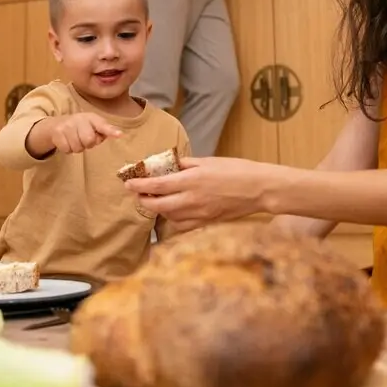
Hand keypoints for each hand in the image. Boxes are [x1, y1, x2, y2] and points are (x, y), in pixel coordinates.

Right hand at [35, 113, 122, 154]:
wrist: (56, 124)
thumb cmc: (80, 127)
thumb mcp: (92, 125)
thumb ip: (104, 130)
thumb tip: (116, 134)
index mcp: (91, 118)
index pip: (102, 125)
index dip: (110, 131)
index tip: (119, 135)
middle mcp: (79, 119)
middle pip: (89, 141)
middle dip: (87, 144)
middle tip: (83, 139)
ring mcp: (67, 125)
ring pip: (78, 148)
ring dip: (77, 147)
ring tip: (74, 140)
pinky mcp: (57, 133)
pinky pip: (67, 150)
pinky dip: (68, 149)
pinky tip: (66, 141)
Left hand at [124, 156, 281, 226]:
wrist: (259, 189)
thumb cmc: (236, 170)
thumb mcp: (209, 160)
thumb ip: (186, 164)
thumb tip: (169, 164)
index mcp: (191, 180)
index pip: (157, 185)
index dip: (139, 185)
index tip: (128, 183)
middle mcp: (192, 199)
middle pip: (157, 205)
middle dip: (143, 200)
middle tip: (136, 194)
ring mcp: (199, 214)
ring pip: (168, 217)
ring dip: (157, 210)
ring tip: (154, 201)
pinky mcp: (206, 222)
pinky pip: (182, 226)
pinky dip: (173, 220)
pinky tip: (172, 213)